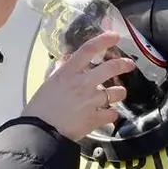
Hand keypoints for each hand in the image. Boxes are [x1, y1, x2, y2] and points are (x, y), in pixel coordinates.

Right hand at [21, 32, 135, 140]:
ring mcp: (90, 101)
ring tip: (117, 94)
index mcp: (67, 73)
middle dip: (123, 64)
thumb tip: (62, 64)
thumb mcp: (47, 85)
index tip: (115, 36)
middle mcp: (82, 83)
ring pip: (116, 92)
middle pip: (110, 68)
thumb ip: (58, 73)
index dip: (104, 40)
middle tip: (129, 65)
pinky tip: (108, 115)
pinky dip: (111, 115)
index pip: (88, 50)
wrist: (40, 132)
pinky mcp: (95, 118)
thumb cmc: (38, 109)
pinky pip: (112, 114)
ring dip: (119, 93)